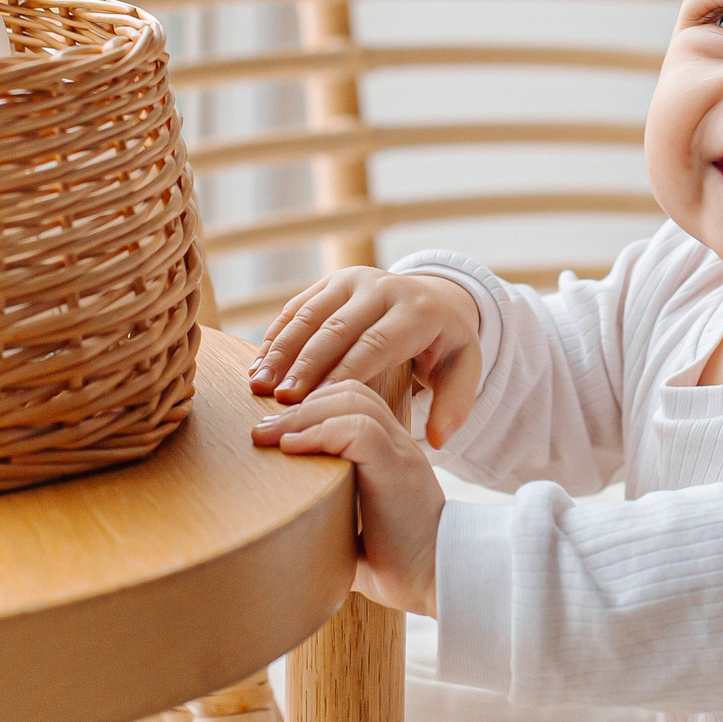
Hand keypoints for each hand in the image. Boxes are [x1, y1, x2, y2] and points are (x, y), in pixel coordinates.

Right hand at [250, 268, 483, 448]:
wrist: (435, 298)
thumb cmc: (445, 346)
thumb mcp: (464, 371)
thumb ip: (456, 406)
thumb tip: (441, 440)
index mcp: (417, 311)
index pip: (376, 343)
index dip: (344, 372)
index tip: (319, 403)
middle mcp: (383, 288)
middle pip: (338, 328)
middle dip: (306, 363)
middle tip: (281, 398)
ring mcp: (354, 281)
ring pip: (311, 314)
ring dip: (282, 349)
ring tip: (259, 384)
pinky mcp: (331, 282)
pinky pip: (298, 306)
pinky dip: (276, 335)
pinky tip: (258, 365)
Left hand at [253, 379, 444, 616]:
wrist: (442, 582)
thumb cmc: (400, 569)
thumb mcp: (354, 535)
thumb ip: (328, 520)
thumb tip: (284, 535)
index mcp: (390, 453)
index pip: (353, 401)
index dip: (311, 406)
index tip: (273, 432)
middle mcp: (397, 444)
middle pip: (348, 390)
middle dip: (298, 405)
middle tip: (259, 432)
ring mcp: (400, 453)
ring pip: (352, 399)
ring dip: (301, 415)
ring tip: (268, 438)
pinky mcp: (397, 470)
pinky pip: (358, 430)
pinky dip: (318, 433)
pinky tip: (291, 449)